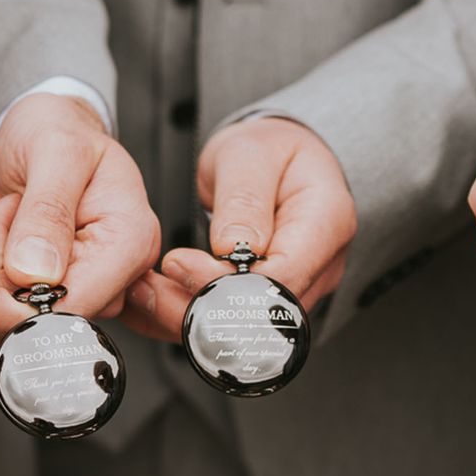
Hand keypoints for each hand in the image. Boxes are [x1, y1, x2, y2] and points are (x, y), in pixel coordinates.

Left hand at [0, 94, 160, 344]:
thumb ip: (48, 209)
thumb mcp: (57, 151)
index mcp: (129, 244)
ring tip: (8, 211)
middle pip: (31, 318)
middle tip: (9, 207)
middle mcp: (106, 277)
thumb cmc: (62, 130)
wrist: (42, 131)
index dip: (10, 307)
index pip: (73, 307)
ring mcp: (71, 288)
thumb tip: (35, 273)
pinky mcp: (36, 292)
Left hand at [122, 117, 356, 340]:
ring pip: (248, 325)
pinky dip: (195, 313)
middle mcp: (323, 264)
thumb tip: (232, 250)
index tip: (179, 263)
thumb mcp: (249, 156)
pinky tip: (162, 298)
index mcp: (327, 222)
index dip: (228, 283)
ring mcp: (304, 285)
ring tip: (148, 291)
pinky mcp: (277, 298)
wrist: (278, 160)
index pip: (283, 276)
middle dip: (202, 306)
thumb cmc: (270, 150)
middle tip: (150, 286)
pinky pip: (237, 320)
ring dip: (192, 315)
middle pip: (265, 311)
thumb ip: (243, 200)